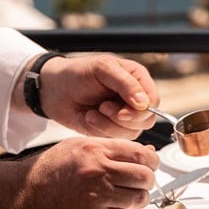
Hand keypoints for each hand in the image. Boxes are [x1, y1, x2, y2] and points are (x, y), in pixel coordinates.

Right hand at [0, 137, 159, 208]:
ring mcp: (96, 197)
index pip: (141, 154)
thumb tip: (146, 153)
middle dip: (148, 180)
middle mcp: (98, 172)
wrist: (23, 194)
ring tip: (127, 195)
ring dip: (138, 198)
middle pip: (145, 177)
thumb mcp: (79, 146)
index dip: (152, 161)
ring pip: (139, 200)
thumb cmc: (49, 168)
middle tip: (141, 181)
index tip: (150, 164)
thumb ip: (112, 148)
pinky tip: (116, 207)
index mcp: (96, 151)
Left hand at [40, 53, 158, 138]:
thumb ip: (126, 83)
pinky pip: (116, 139)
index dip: (141, 110)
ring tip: (93, 112)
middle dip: (123, 118)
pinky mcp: (111, 130)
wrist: (54, 90)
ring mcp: (124, 116)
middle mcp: (134, 99)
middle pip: (146, 120)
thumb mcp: (102, 69)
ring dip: (109, 124)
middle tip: (104, 107)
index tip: (123, 110)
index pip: (153, 101)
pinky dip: (101, 131)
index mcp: (137, 79)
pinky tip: (89, 118)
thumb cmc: (77, 73)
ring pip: (132, 132)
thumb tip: (144, 102)